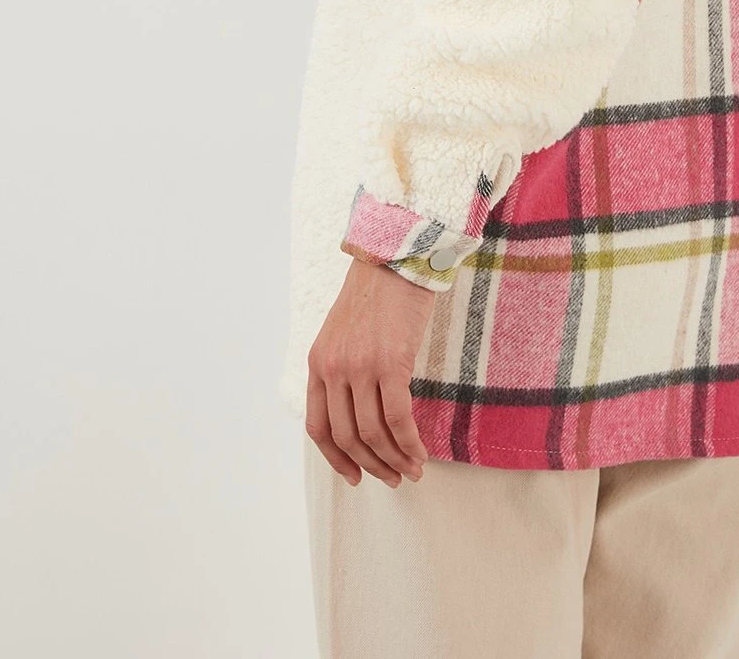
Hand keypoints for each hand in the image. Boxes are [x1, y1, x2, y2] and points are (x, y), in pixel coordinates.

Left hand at [306, 257, 436, 488]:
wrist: (395, 258)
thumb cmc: (376, 293)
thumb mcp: (343, 332)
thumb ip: (343, 368)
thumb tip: (360, 411)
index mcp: (317, 364)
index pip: (319, 428)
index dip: (337, 459)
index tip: (356, 476)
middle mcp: (334, 369)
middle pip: (348, 436)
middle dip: (372, 465)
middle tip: (394, 479)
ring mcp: (360, 367)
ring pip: (373, 432)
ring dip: (394, 459)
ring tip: (413, 470)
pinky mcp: (390, 362)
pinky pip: (398, 417)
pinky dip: (409, 442)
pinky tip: (420, 452)